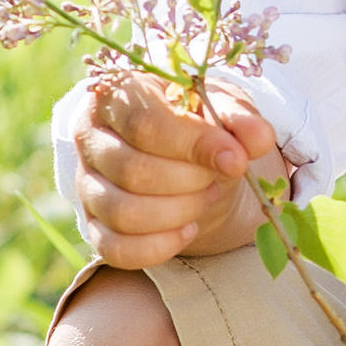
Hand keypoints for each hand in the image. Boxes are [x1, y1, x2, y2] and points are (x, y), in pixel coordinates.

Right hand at [66, 68, 284, 267]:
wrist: (181, 151)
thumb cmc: (195, 119)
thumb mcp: (220, 106)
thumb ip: (239, 118)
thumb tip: (258, 138)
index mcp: (116, 96)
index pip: (145, 125)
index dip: (194, 145)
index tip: (235, 158)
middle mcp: (90, 138)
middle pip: (134, 172)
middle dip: (191, 181)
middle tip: (216, 175)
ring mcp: (86, 184)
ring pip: (124, 214)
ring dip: (179, 212)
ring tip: (205, 194)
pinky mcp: (93, 224)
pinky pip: (116, 249)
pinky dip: (160, 247)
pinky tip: (188, 228)